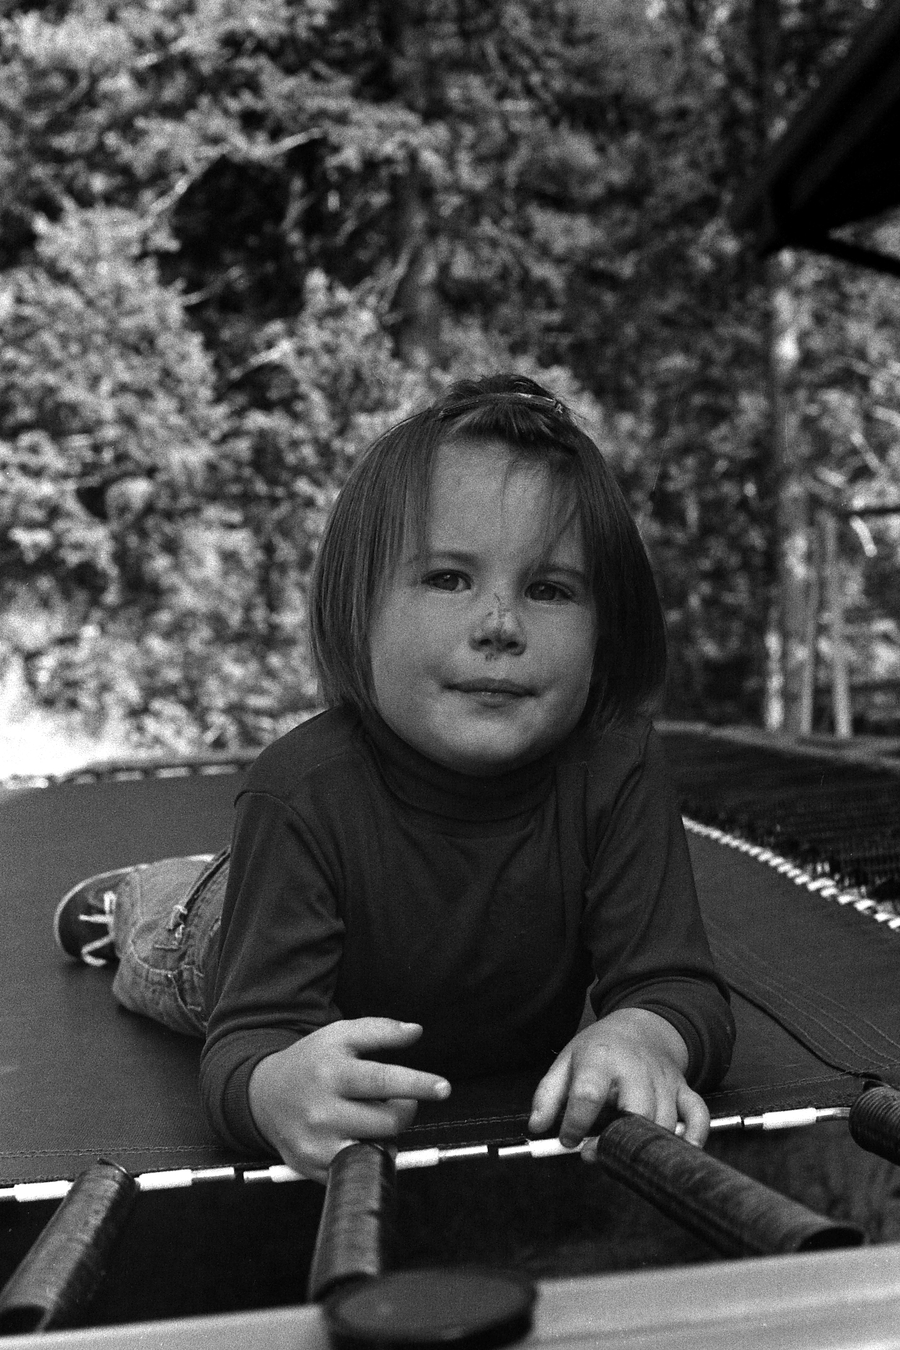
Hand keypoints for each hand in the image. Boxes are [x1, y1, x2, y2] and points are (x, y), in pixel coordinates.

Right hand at [248, 1018, 450, 1181]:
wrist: (263, 1096)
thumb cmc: (312, 1062)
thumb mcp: (340, 1035)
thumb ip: (380, 1030)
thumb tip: (416, 1031)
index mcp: (331, 1072)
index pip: (384, 1081)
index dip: (418, 1084)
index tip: (444, 1088)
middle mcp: (322, 1110)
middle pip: (389, 1121)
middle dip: (404, 1109)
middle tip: (394, 1099)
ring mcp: (316, 1143)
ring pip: (378, 1147)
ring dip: (385, 1133)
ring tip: (368, 1115)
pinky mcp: (312, 1167)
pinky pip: (359, 1168)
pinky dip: (367, 1152)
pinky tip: (354, 1135)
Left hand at [527, 1008, 708, 1149]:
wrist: (641, 1027)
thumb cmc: (600, 1049)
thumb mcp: (566, 1062)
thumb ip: (548, 1095)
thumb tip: (537, 1127)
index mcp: (602, 1059)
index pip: (588, 1094)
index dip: (575, 1124)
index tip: (567, 1141)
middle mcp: (636, 1069)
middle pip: (636, 1111)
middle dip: (617, 1140)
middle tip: (596, 1154)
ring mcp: (664, 1080)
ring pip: (664, 1122)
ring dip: (645, 1146)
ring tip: (624, 1152)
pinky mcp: (684, 1090)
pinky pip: (698, 1116)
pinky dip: (694, 1137)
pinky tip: (678, 1149)